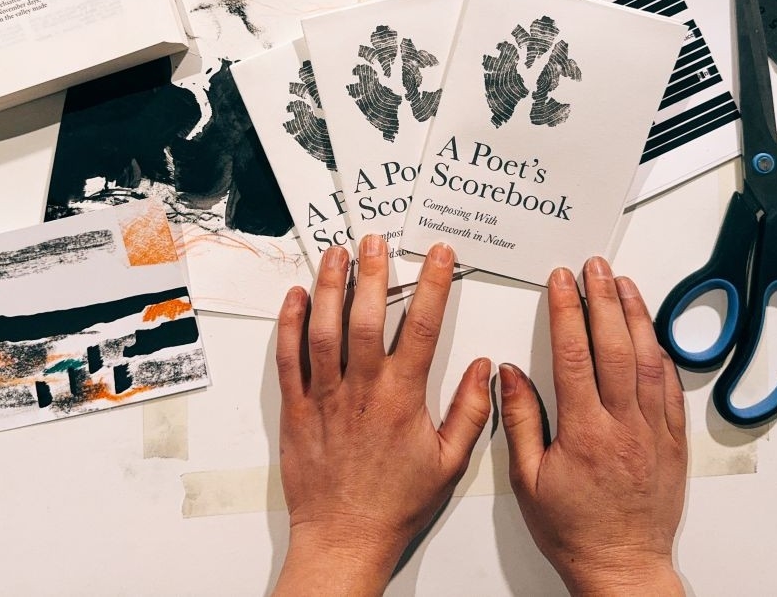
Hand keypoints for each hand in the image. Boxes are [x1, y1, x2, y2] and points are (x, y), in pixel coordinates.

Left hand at [272, 236, 491, 595]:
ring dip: (330, 286)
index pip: (424, 328)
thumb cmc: (396, 502)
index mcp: (404, 398)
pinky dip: (290, 324)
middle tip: (376, 240)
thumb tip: (486, 368)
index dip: (434, 284)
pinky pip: (290, 358)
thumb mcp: (449, 462)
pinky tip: (296, 296)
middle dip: (373, 272)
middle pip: (369, 317)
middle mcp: (363, 389)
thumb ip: (471, 412)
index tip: (439, 254)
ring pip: (325, 329)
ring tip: (336, 253)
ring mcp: (325, 396)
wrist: (345, 535)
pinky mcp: (295, 408)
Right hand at [500, 257, 687, 595]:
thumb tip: (510, 375)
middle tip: (595, 267)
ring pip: (650, 360)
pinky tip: (652, 332)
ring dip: (637, 316)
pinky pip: (671, 388)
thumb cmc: (573, 529)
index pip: (574, 355)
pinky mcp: (673, 441)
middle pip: (616, 347)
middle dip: (604, 298)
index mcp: (584, 433)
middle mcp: (624, 426)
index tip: (562, 282)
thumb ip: (519, 422)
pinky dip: (662, 353)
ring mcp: (654, 431)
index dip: (568, 311)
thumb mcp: (527, 480)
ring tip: (624, 284)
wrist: (622, 564)